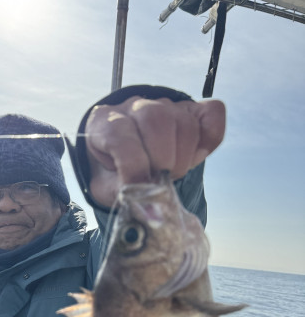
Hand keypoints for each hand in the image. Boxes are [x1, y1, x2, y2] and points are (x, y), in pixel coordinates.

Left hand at [85, 96, 225, 206]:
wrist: (123, 162)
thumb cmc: (113, 175)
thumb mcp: (108, 188)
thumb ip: (126, 196)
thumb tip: (151, 212)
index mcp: (104, 123)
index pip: (121, 136)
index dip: (134, 167)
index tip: (142, 191)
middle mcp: (133, 107)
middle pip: (157, 120)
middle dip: (163, 160)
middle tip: (160, 181)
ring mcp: (165, 104)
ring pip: (184, 121)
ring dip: (183, 156)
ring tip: (172, 173)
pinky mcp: (191, 109)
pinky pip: (212, 113)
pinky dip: (211, 138)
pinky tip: (196, 156)